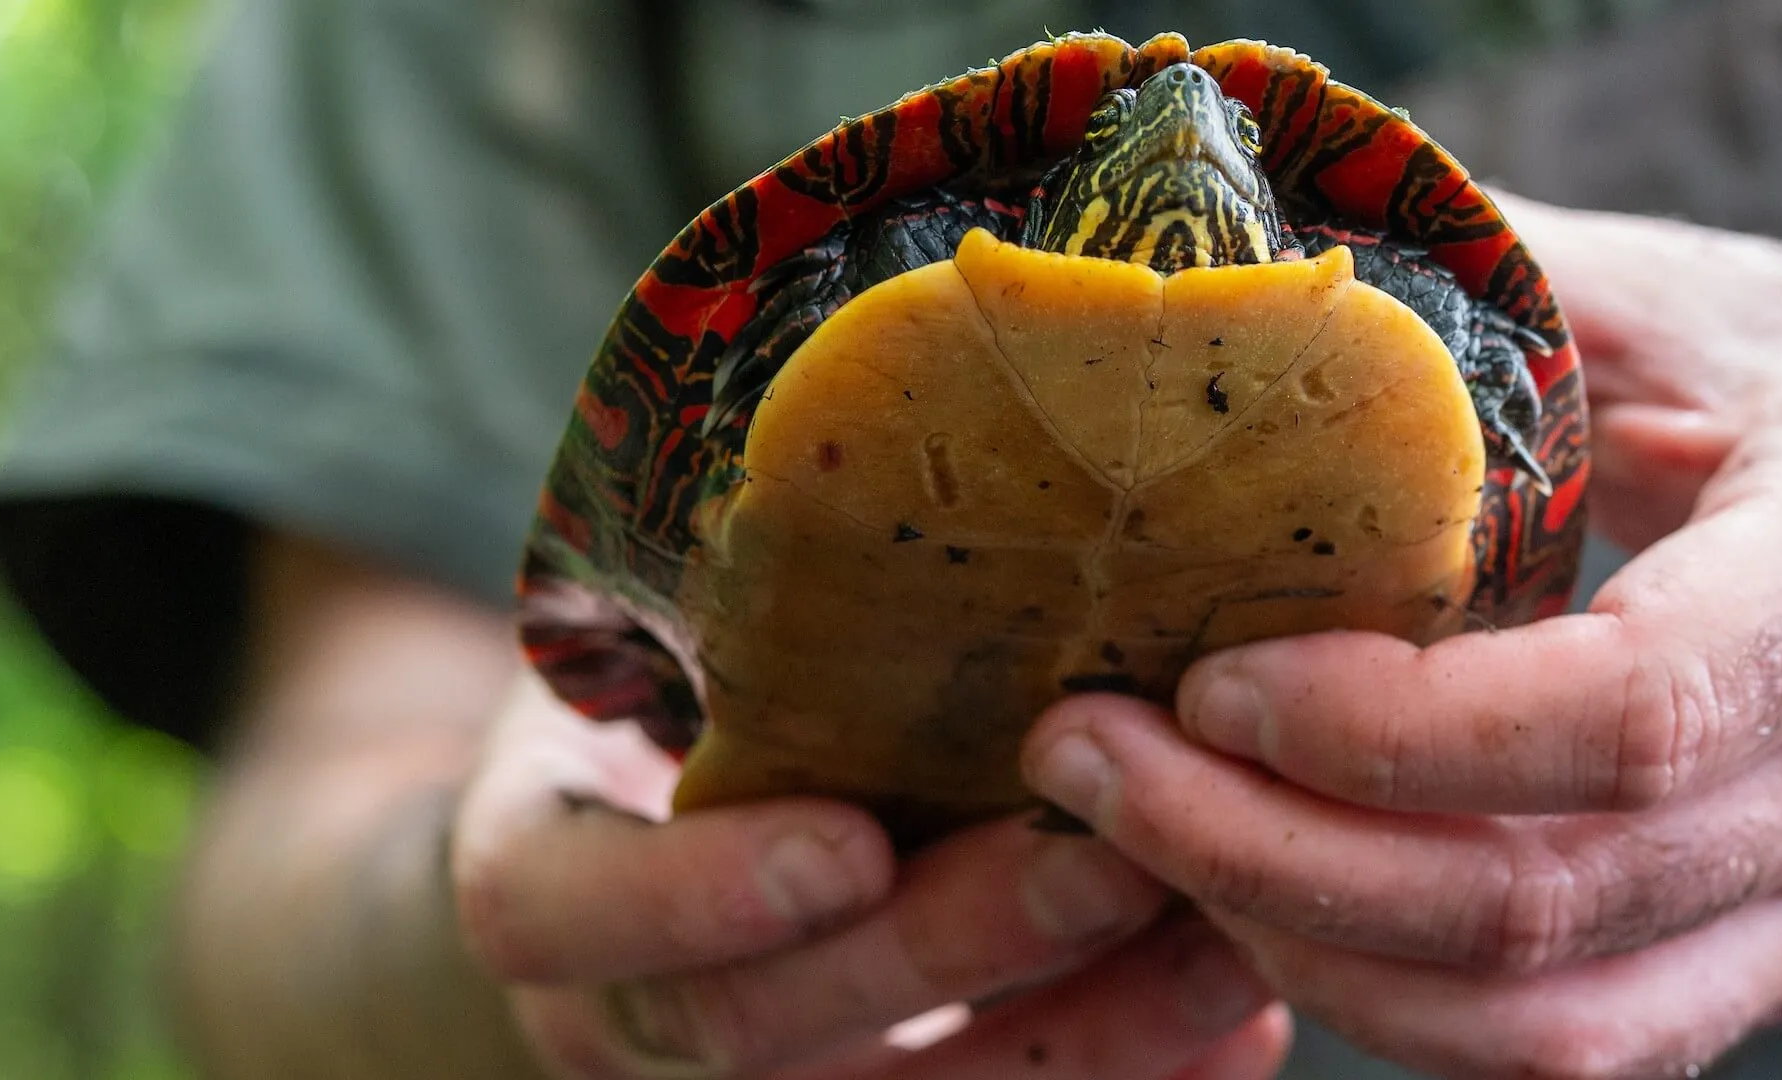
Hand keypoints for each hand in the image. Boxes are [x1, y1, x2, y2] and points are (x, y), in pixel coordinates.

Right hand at [452, 669, 1289, 1078]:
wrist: (605, 869)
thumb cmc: (637, 710)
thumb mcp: (615, 648)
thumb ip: (694, 611)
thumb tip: (859, 425)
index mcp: (538, 882)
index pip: (560, 915)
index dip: (696, 895)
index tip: (847, 842)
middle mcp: (628, 1015)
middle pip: (762, 1027)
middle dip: (949, 948)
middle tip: (1110, 856)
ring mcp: (757, 1072)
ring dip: (1080, 1034)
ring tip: (1228, 944)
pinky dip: (1125, 1076)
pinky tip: (1244, 1028)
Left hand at [1022, 199, 1781, 1078]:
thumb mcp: (1665, 300)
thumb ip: (1483, 284)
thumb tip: (1218, 270)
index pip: (1636, 710)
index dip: (1391, 728)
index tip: (1212, 677)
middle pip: (1551, 898)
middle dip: (1269, 853)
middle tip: (1089, 760)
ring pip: (1554, 1019)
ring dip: (1310, 948)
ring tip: (1148, 838)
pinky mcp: (1775, 952)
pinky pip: (1580, 1039)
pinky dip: (1396, 995)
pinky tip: (1268, 899)